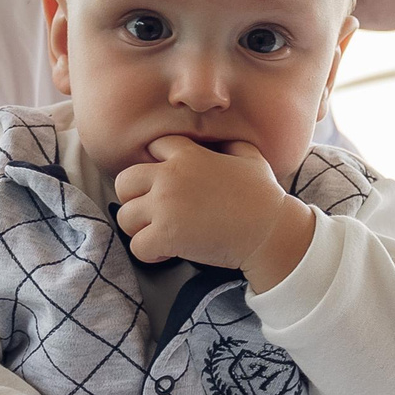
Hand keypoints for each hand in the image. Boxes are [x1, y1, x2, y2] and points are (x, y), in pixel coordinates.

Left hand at [113, 138, 313, 289]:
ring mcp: (166, 206)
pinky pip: (137, 246)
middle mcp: (170, 177)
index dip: (157, 164)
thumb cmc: (264, 196)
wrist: (270, 231)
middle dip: (134, 197)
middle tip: (152, 212)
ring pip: (125, 216)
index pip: (153, 148)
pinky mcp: (167, 235)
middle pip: (124, 181)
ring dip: (139, 228)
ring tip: (159, 234)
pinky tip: (166, 252)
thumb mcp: (250, 156)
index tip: (167, 182)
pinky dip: (148, 253)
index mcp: (188, 155)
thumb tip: (221, 142)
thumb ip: (229, 143)